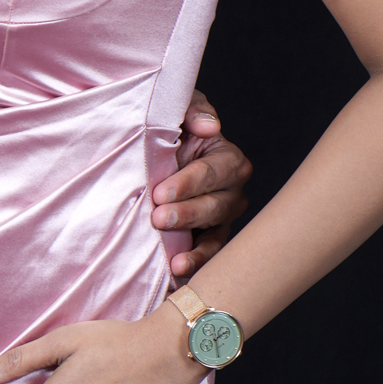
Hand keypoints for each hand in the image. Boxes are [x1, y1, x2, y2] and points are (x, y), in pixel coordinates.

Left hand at [153, 88, 251, 277]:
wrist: (149, 155)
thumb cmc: (167, 130)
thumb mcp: (177, 110)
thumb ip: (193, 110)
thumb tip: (209, 126)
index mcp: (228, 159)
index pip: (212, 172)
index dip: (187, 182)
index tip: (161, 193)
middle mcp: (232, 192)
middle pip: (215, 206)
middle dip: (186, 213)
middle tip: (157, 218)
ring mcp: (222, 219)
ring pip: (215, 236)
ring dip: (195, 248)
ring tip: (175, 259)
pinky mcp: (208, 240)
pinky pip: (208, 256)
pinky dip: (196, 266)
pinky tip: (179, 274)